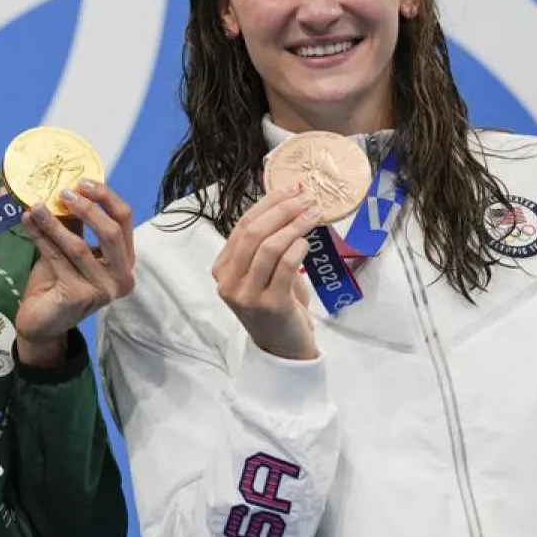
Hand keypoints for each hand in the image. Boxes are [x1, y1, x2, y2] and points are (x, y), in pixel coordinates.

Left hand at [14, 179, 135, 365]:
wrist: (40, 322)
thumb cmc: (57, 283)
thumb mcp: (68, 248)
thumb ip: (75, 225)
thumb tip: (67, 188)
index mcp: (124, 261)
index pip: (124, 221)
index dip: (106, 198)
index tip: (83, 182)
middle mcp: (121, 277)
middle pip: (111, 233)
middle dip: (87, 208)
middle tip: (62, 193)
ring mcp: (103, 290)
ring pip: (79, 246)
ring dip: (54, 223)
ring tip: (36, 206)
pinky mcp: (80, 296)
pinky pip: (58, 259)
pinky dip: (41, 238)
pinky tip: (28, 223)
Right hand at [211, 185, 320, 360]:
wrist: (283, 348)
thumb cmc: (277, 305)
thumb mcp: (263, 273)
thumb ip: (267, 245)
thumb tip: (289, 200)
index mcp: (222, 269)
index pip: (242, 226)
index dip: (268, 203)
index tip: (292, 188)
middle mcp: (228, 281)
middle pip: (253, 232)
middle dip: (282, 209)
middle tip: (307, 198)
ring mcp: (247, 294)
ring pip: (268, 246)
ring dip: (294, 225)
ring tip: (314, 214)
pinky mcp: (270, 304)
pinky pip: (285, 265)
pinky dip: (298, 247)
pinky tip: (308, 241)